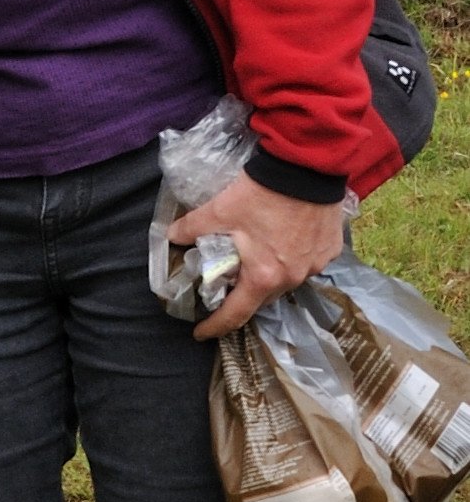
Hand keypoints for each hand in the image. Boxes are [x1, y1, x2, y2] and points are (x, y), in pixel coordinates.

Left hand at [167, 173, 347, 338]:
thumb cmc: (263, 194)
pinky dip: (291, 259)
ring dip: (268, 276)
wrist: (307, 168)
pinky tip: (282, 243)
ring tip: (254, 261)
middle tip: (224, 286)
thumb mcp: (220, 210)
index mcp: (264, 276)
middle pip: (262, 297)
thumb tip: (172, 236)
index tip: (200, 333)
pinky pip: (306, 263)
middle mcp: (293, 278)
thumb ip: (193, 227)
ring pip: (286, 280)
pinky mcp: (330, 250)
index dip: (215, 325)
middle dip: (241, 296)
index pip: (236, 313)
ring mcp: (315, 265)